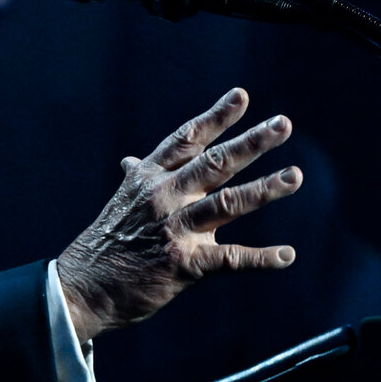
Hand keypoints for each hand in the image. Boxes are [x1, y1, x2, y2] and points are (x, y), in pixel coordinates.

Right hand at [56, 89, 299, 341]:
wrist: (86, 285)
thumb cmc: (109, 241)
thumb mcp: (122, 200)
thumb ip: (138, 177)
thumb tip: (132, 160)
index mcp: (150, 176)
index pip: (188, 139)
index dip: (216, 117)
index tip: (242, 96)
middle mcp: (163, 196)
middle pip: (214, 162)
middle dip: (251, 142)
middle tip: (283, 124)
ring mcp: (174, 229)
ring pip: (227, 203)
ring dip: (264, 189)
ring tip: (294, 176)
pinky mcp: (183, 264)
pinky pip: (229, 259)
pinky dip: (261, 258)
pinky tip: (287, 255)